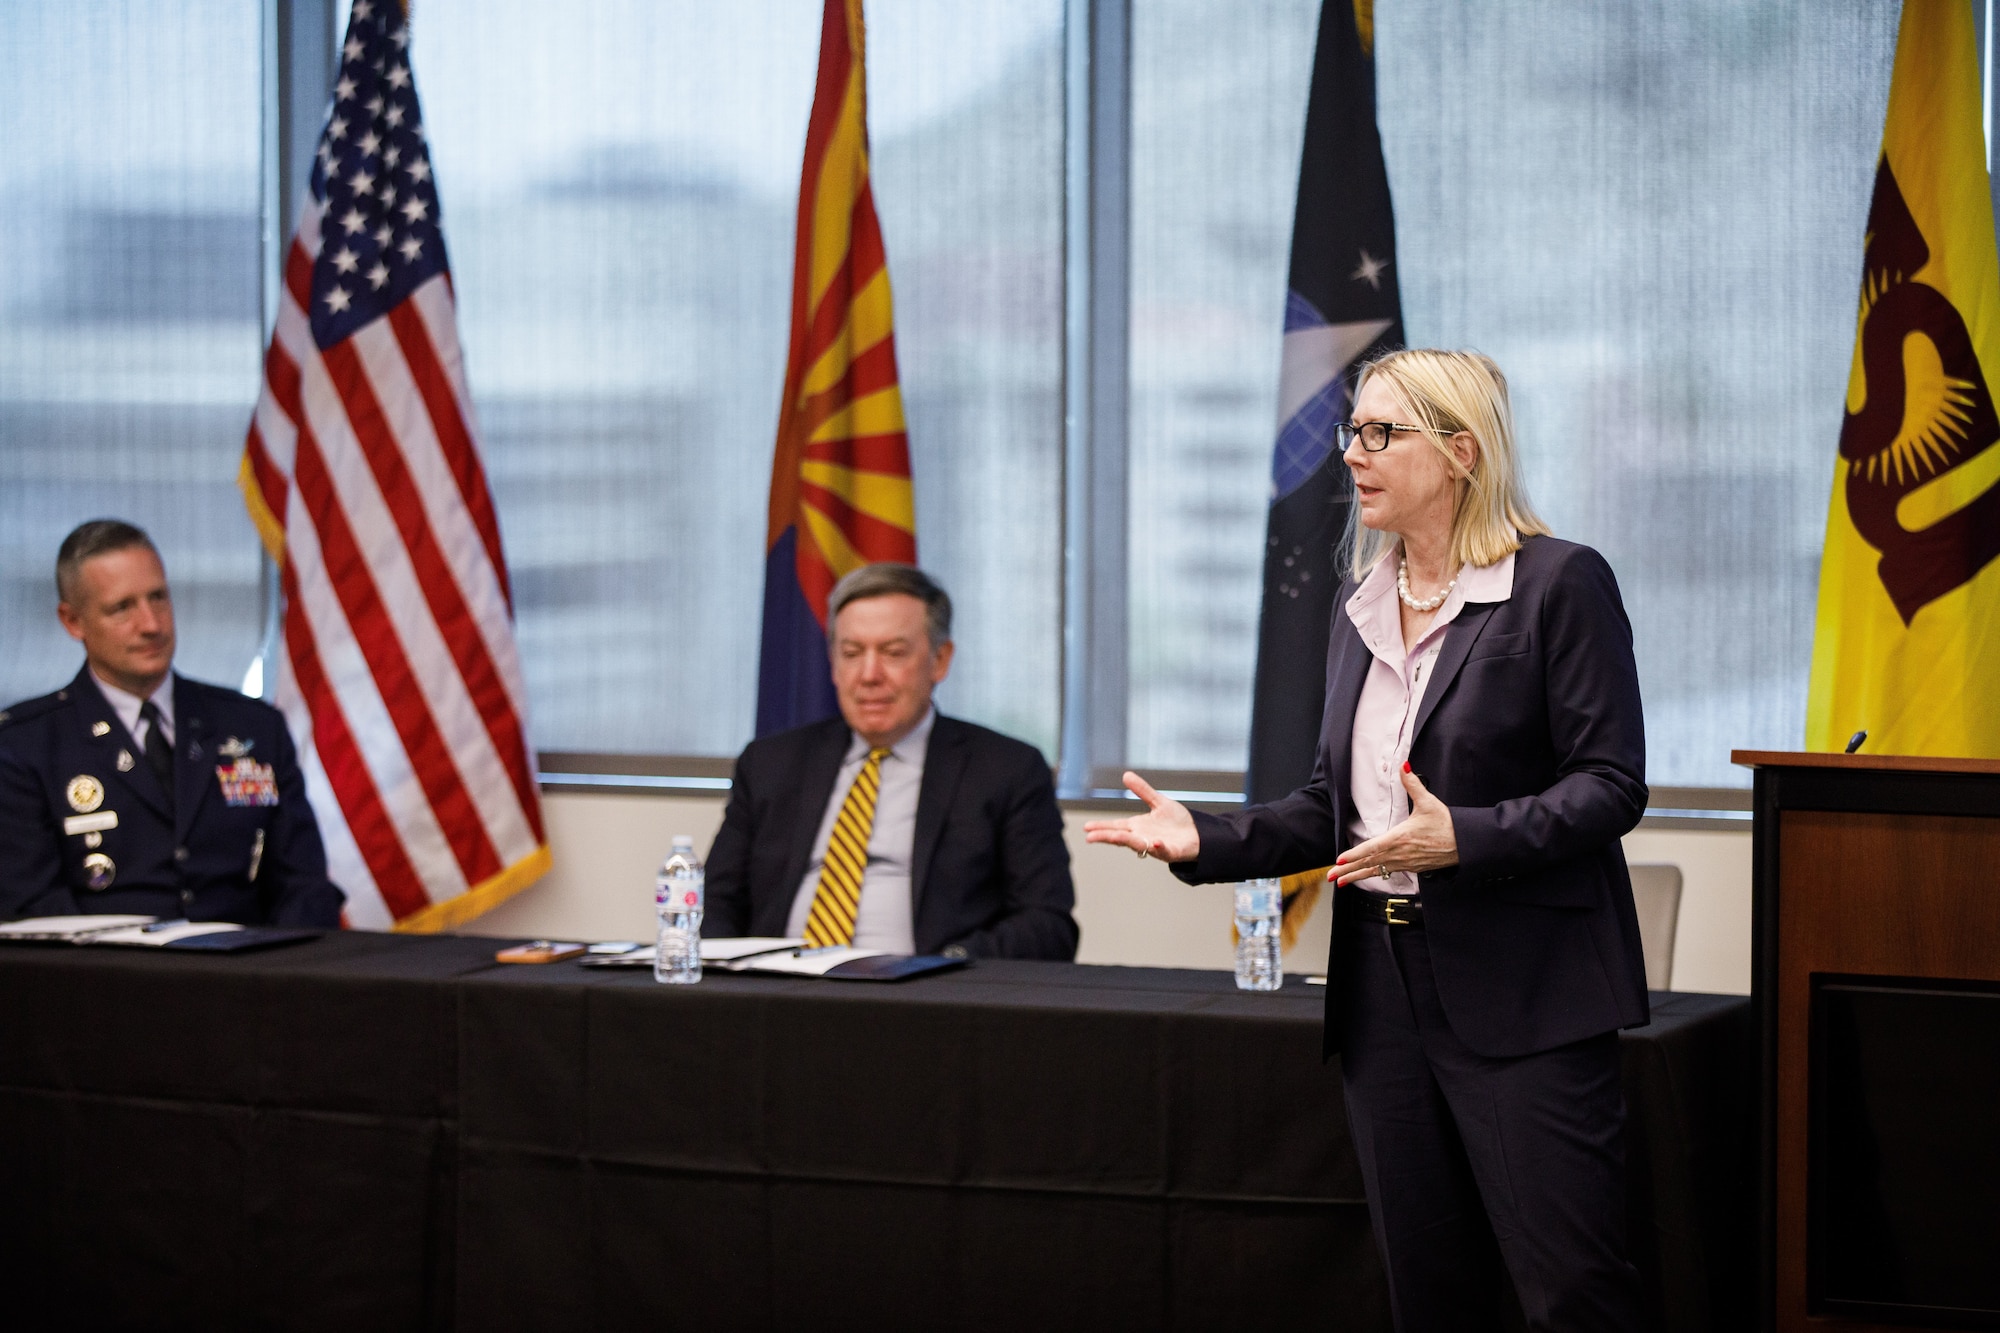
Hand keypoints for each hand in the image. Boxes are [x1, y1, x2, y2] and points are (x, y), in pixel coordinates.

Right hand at [1082, 771, 1200, 862]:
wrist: (1198, 834)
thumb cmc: (1177, 822)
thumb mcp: (1158, 802)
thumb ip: (1143, 791)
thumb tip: (1126, 775)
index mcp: (1138, 826)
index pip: (1116, 826)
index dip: (1102, 827)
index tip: (1087, 828)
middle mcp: (1142, 837)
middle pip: (1121, 837)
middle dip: (1106, 836)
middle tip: (1090, 837)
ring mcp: (1154, 846)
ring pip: (1138, 844)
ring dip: (1127, 841)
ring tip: (1114, 837)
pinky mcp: (1169, 852)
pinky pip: (1162, 850)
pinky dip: (1158, 847)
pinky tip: (1155, 843)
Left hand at [1332, 765, 1457, 886]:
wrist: (1466, 844)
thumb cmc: (1448, 824)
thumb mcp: (1429, 801)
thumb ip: (1412, 784)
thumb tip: (1404, 766)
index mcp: (1400, 838)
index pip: (1371, 848)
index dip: (1354, 855)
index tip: (1339, 860)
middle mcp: (1400, 854)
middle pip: (1369, 863)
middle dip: (1348, 871)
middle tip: (1330, 877)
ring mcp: (1406, 863)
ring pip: (1377, 871)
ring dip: (1357, 876)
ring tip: (1341, 883)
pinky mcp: (1413, 868)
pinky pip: (1389, 872)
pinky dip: (1375, 874)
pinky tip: (1366, 875)